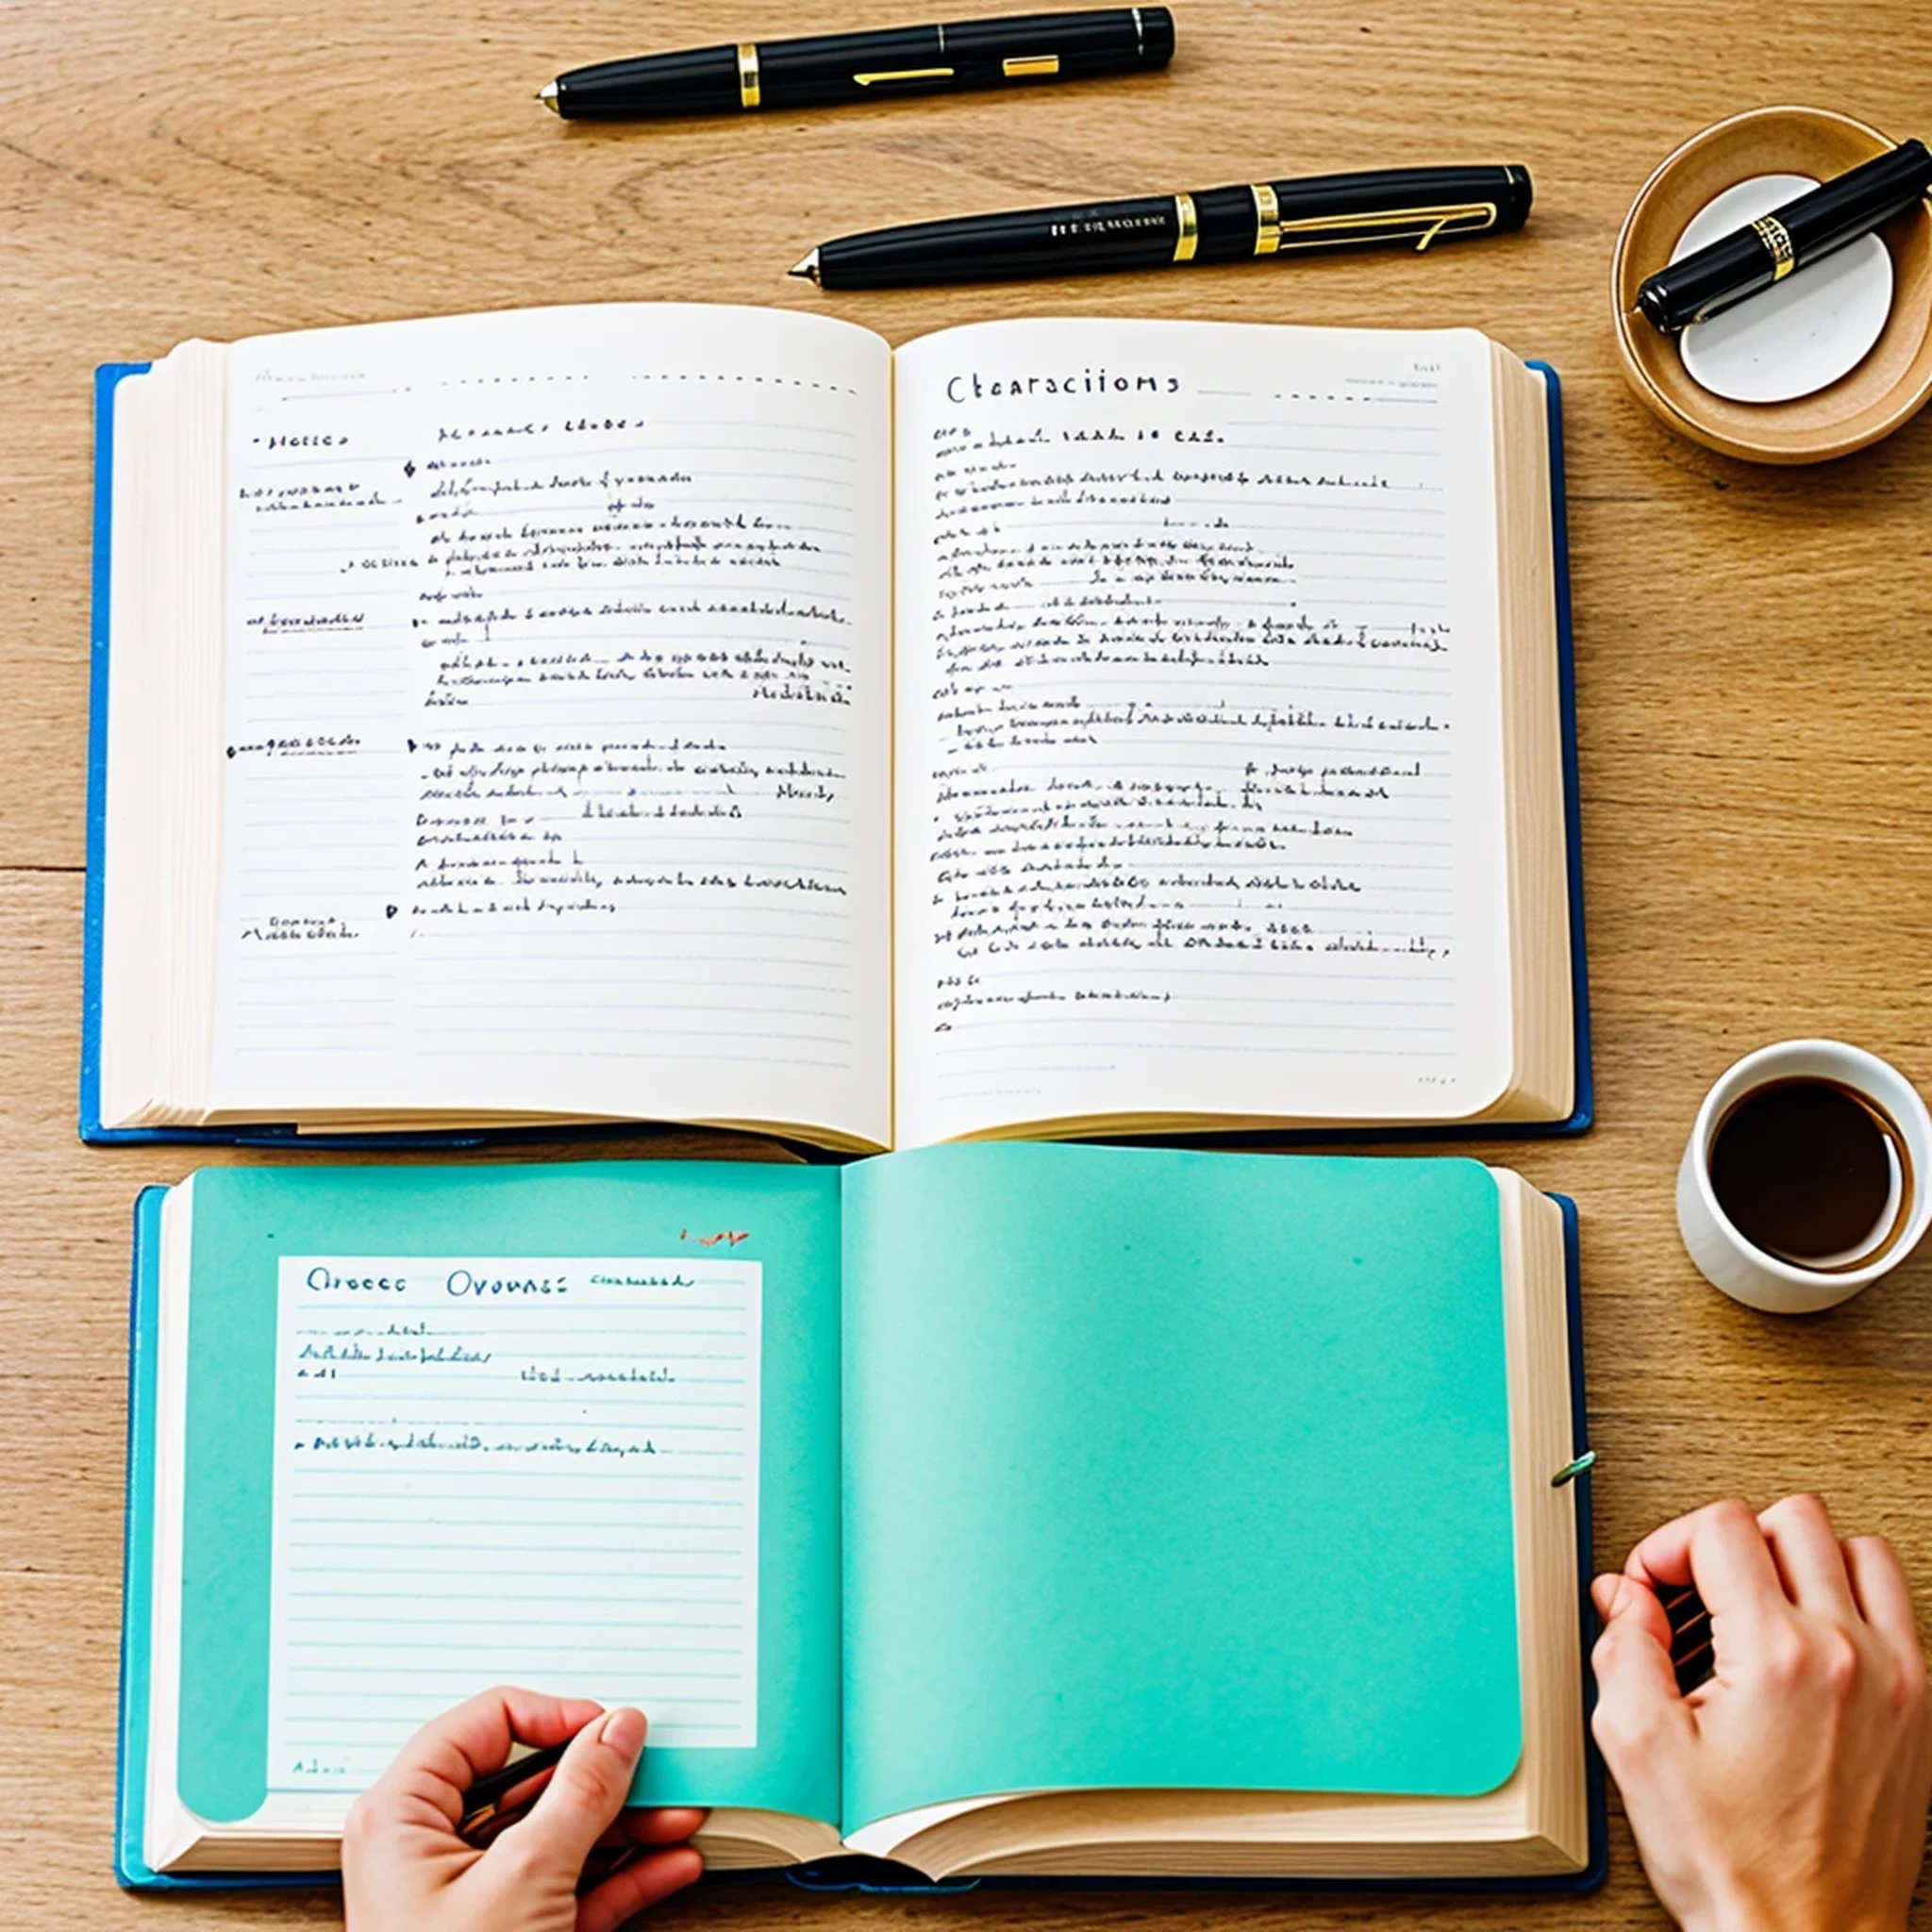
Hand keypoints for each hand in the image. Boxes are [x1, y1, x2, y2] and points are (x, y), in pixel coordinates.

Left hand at [342, 1687, 705, 1931]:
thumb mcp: (524, 1880)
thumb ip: (579, 1795)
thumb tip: (617, 1729)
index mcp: (404, 1816)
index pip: (483, 1724)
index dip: (553, 1716)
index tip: (610, 1729)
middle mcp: (434, 1847)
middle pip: (531, 1779)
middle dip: (605, 1779)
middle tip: (658, 1770)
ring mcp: (475, 1896)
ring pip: (560, 1833)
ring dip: (628, 1826)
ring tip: (683, 1818)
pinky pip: (572, 1885)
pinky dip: (624, 1874)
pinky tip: (670, 1863)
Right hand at [1591, 1495, 1931, 1931]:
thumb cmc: (1735, 1864)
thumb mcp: (1639, 1750)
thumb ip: (1623, 1650)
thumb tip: (1623, 1597)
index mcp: (1778, 1656)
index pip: (1721, 1527)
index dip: (1666, 1545)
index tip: (1651, 1589)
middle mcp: (1850, 1655)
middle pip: (1793, 1518)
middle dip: (1729, 1540)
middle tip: (1699, 1590)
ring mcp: (1898, 1680)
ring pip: (1859, 1549)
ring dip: (1800, 1559)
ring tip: (1757, 1604)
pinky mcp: (1921, 1708)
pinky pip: (1897, 1606)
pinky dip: (1850, 1599)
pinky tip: (1807, 1640)